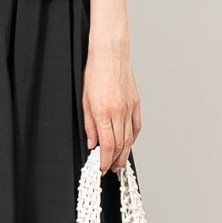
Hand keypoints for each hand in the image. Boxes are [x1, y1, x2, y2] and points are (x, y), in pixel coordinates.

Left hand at [83, 44, 140, 172]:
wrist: (111, 54)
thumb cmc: (95, 72)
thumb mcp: (85, 100)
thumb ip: (89, 124)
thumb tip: (93, 142)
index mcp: (103, 112)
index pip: (107, 144)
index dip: (104, 160)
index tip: (101, 168)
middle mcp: (119, 112)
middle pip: (120, 145)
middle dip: (114, 160)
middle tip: (109, 169)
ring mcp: (130, 108)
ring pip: (130, 138)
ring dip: (124, 153)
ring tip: (118, 162)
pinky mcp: (136, 103)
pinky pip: (137, 127)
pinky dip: (133, 138)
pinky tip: (128, 144)